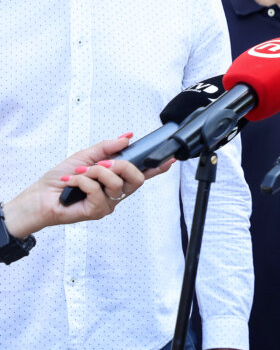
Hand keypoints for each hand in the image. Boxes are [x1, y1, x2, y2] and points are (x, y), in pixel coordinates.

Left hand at [2, 135, 171, 237]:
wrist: (39, 198)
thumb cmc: (59, 180)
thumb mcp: (84, 157)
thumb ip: (106, 147)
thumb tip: (126, 137)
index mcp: (116, 179)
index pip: (142, 173)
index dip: (158, 167)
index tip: (170, 158)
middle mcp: (116, 193)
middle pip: (137, 178)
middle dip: (121, 166)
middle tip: (102, 164)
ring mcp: (109, 204)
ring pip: (116, 183)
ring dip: (94, 173)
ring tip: (79, 175)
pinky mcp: (97, 211)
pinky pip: (98, 191)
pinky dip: (82, 182)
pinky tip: (71, 185)